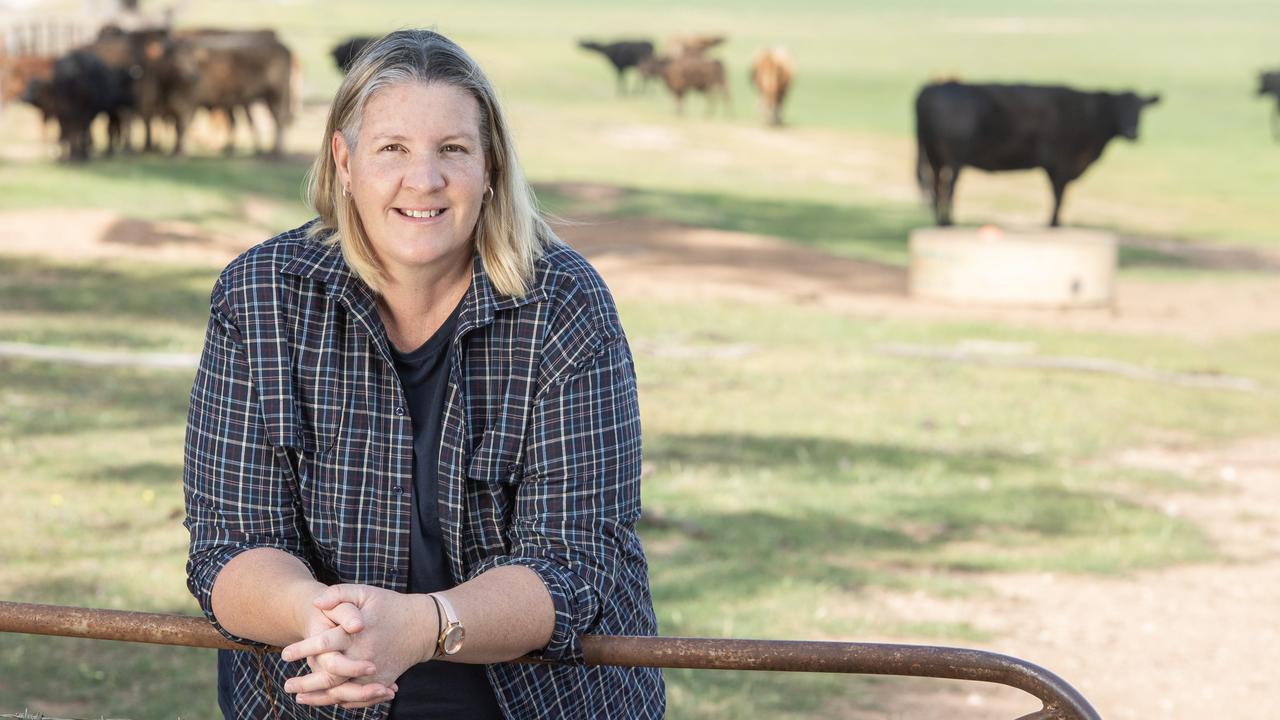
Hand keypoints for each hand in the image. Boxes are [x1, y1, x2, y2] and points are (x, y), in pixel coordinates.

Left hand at [282, 584, 436, 708]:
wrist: (423, 626)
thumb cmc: (390, 606)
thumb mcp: (365, 593)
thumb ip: (339, 594)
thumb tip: (316, 603)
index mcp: (357, 633)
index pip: (324, 643)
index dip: (303, 649)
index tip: (285, 654)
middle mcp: (364, 656)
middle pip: (330, 675)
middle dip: (306, 683)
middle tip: (287, 685)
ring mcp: (374, 673)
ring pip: (342, 691)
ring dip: (320, 698)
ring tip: (300, 698)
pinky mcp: (381, 682)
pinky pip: (359, 697)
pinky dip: (341, 701)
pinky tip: (326, 700)